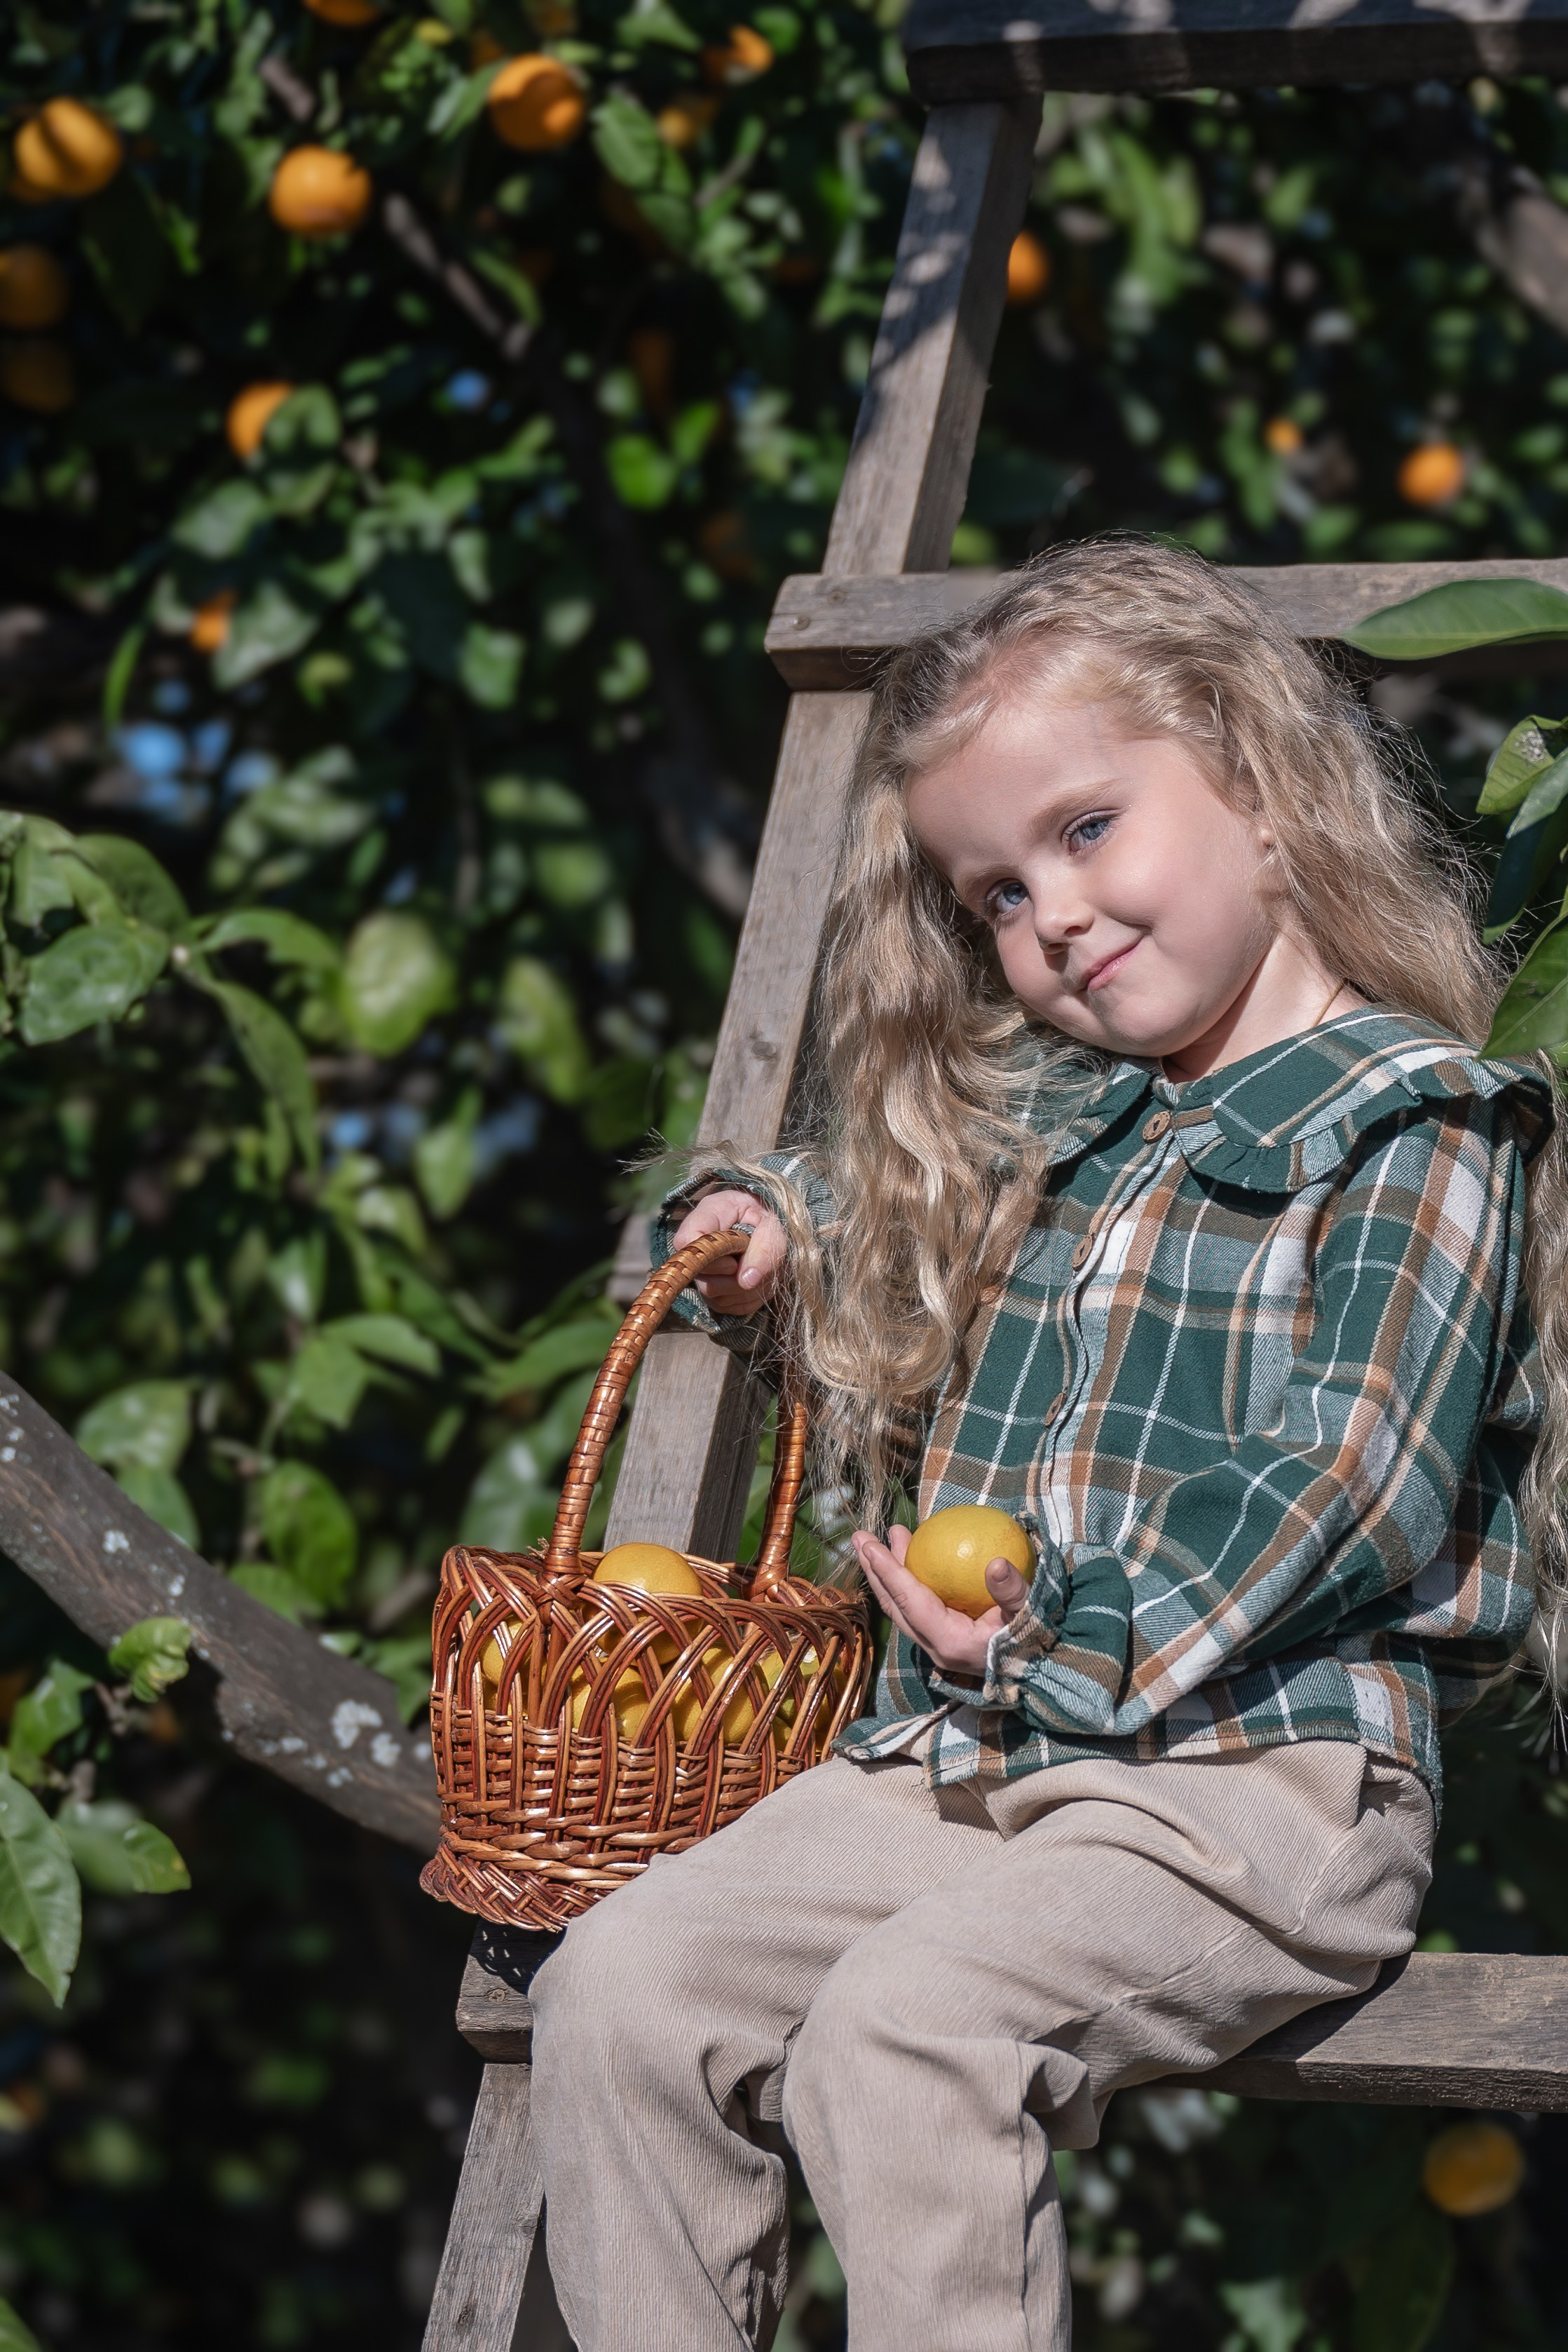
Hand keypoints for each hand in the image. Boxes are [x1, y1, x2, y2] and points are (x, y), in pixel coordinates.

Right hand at [670, 1188, 786, 1317]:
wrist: (767, 1224)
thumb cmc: (768, 1218)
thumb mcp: (774, 1224)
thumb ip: (764, 1247)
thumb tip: (747, 1281)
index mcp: (708, 1214)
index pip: (687, 1243)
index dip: (712, 1261)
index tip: (734, 1263)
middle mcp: (696, 1244)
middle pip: (704, 1280)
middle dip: (738, 1279)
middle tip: (758, 1264)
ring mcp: (701, 1271)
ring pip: (716, 1298)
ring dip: (749, 1290)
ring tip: (763, 1270)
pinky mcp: (711, 1292)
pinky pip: (728, 1308)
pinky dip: (749, 1299)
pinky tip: (758, 1281)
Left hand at [852, 1523, 1030, 1675]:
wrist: (1038, 1672)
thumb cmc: (1034, 1641)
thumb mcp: (1029, 1615)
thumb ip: (1013, 1592)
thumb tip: (997, 1563)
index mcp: (950, 1642)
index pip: (909, 1601)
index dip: (887, 1572)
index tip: (869, 1545)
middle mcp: (935, 1647)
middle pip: (895, 1605)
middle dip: (874, 1570)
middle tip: (860, 1537)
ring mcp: (936, 1646)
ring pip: (901, 1607)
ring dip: (886, 1574)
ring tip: (878, 1541)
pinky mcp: (941, 1640)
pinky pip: (914, 1608)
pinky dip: (904, 1582)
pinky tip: (910, 1559)